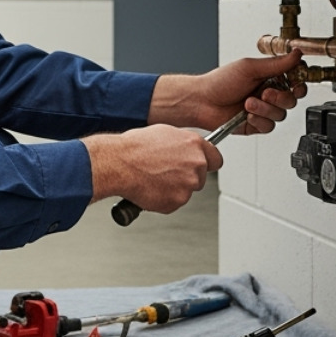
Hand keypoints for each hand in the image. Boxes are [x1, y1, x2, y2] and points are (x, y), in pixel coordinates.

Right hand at [83, 125, 221, 214]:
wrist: (119, 164)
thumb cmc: (135, 147)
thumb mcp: (164, 133)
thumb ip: (183, 144)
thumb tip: (187, 149)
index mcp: (194, 145)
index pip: (216, 159)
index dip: (206, 163)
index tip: (201, 166)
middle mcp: (196, 164)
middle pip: (200, 177)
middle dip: (186, 177)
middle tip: (165, 172)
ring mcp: (188, 184)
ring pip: (186, 190)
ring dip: (174, 188)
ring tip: (153, 178)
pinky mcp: (177, 201)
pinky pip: (174, 203)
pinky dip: (163, 199)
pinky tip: (150, 188)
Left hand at [149, 50, 307, 135]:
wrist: (202, 102)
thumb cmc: (219, 82)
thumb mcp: (249, 68)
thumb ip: (276, 64)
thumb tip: (297, 53)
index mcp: (268, 76)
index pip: (294, 81)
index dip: (298, 83)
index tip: (295, 83)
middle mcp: (267, 93)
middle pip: (291, 100)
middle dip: (280, 98)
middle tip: (265, 93)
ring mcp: (262, 109)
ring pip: (281, 114)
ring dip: (265, 109)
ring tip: (248, 103)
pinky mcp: (256, 124)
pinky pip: (269, 126)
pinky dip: (259, 120)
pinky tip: (247, 115)